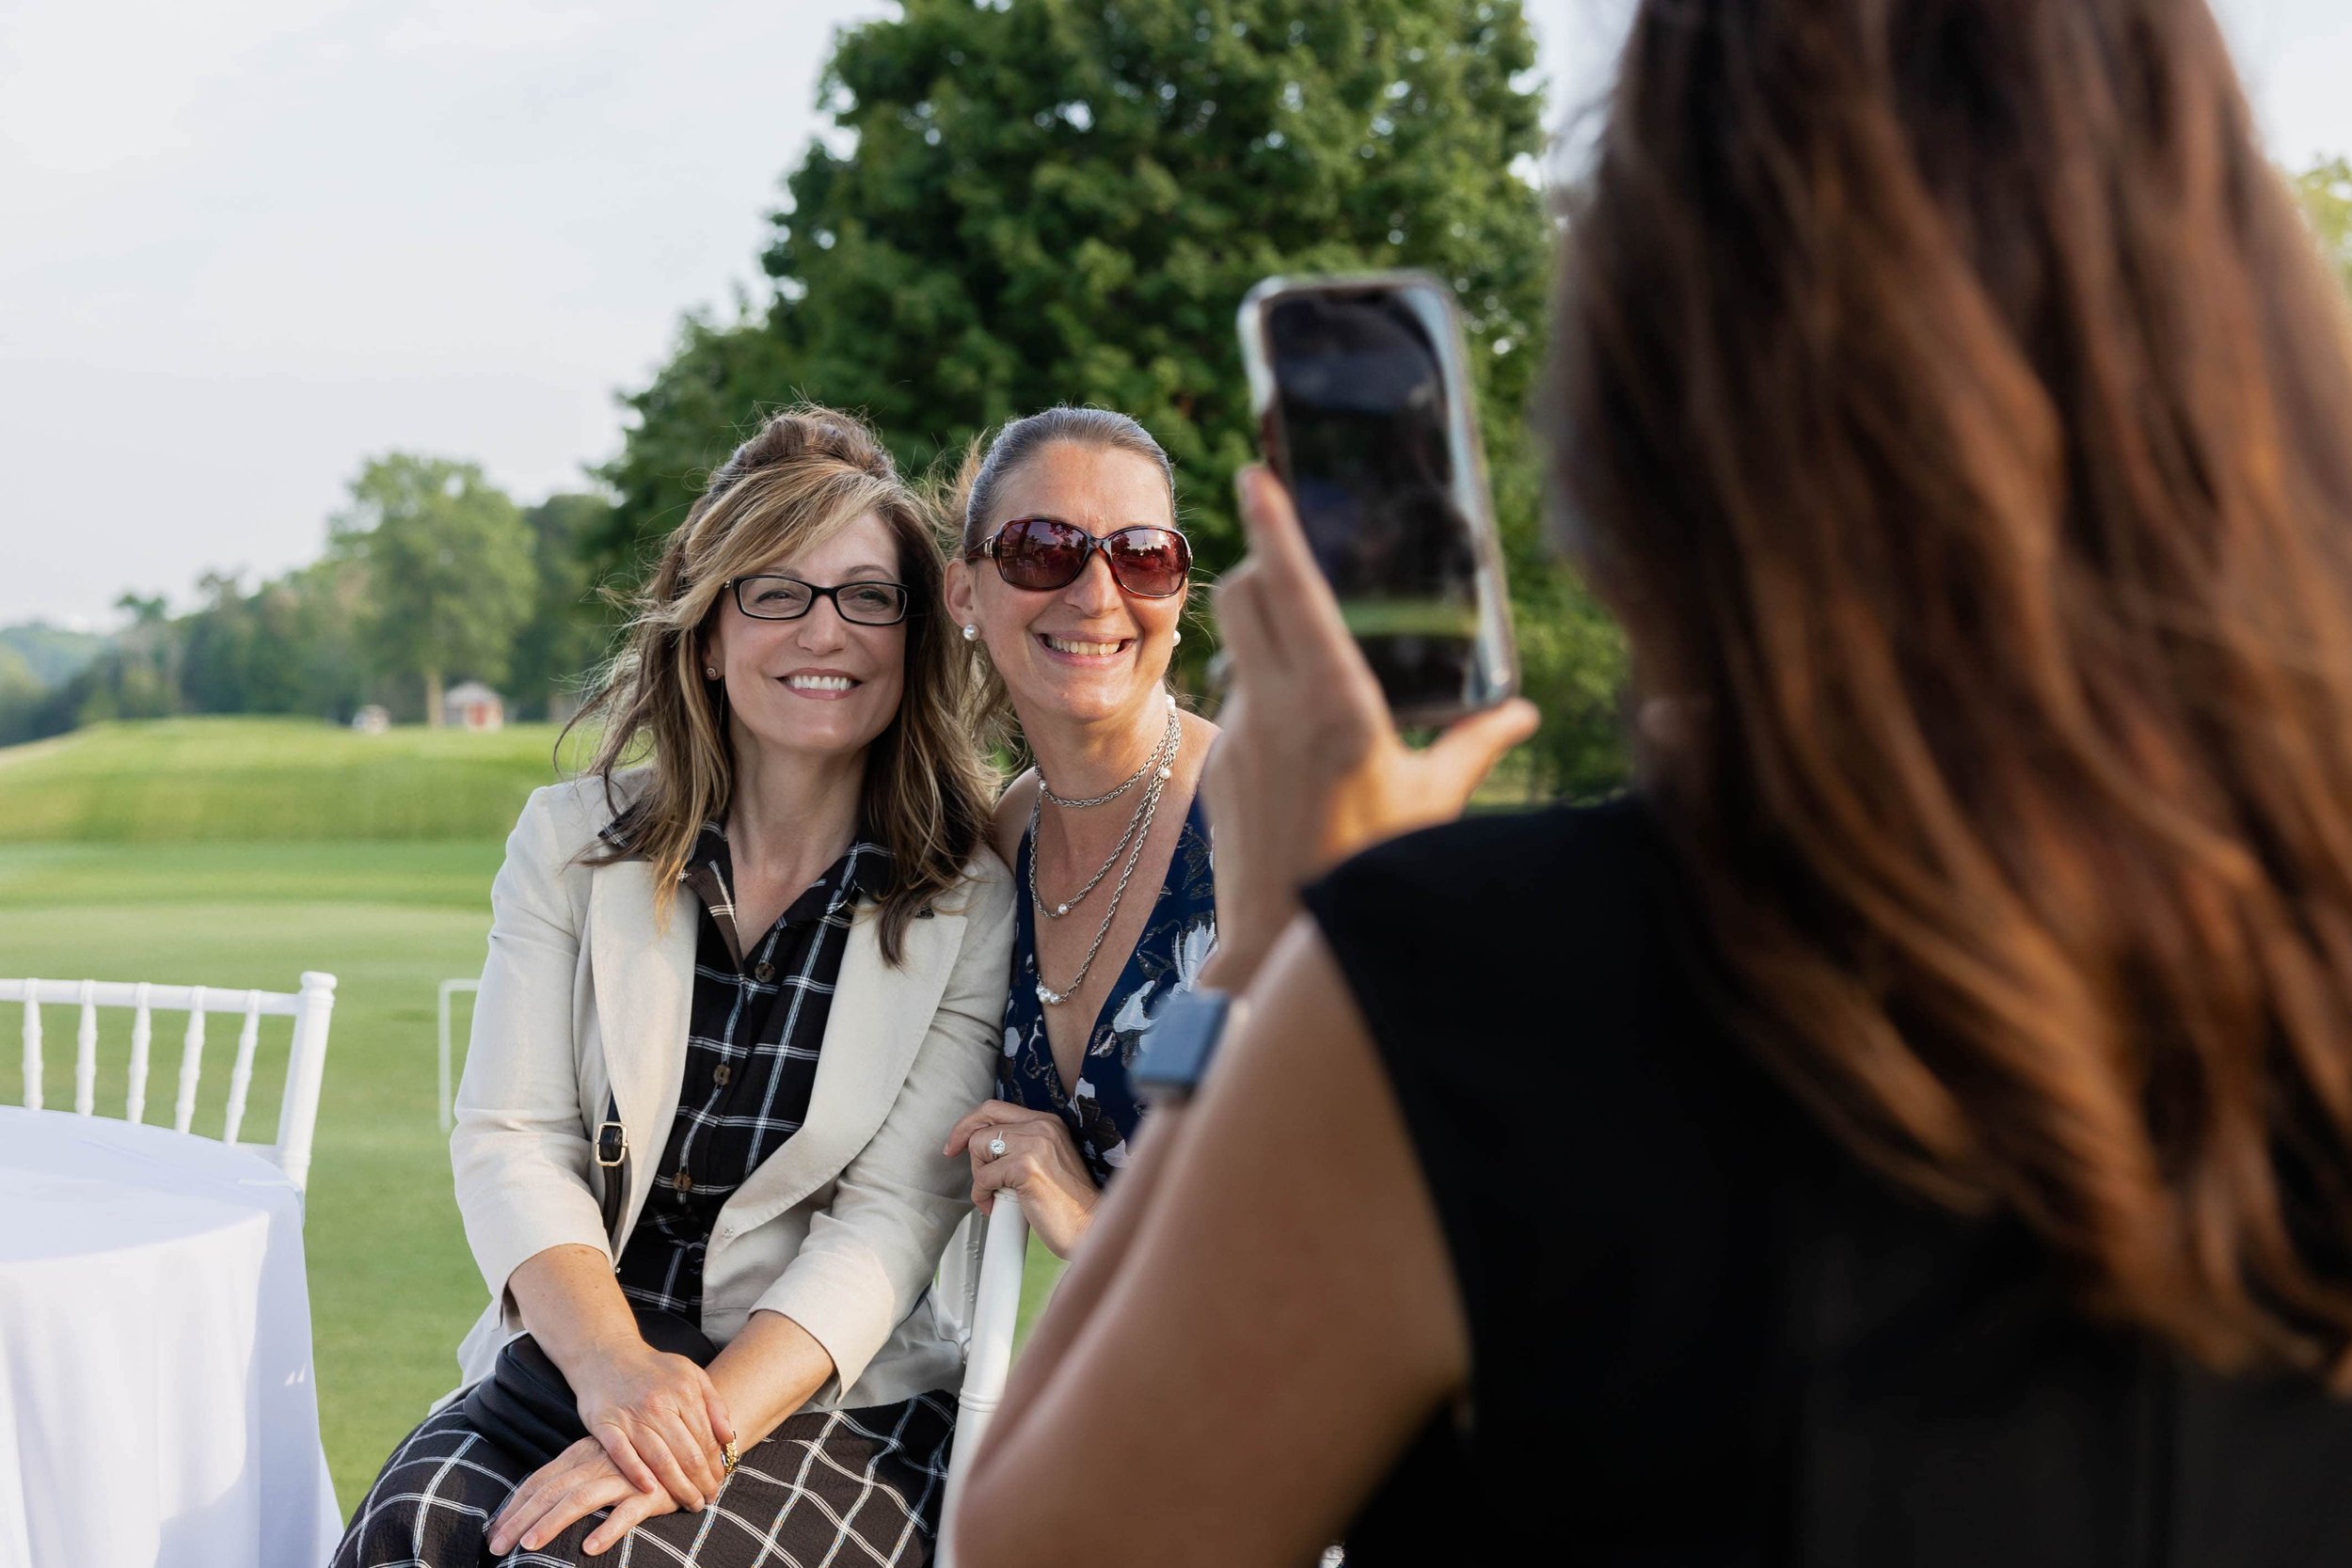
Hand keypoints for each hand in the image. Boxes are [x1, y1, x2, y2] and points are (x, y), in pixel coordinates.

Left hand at [487, 1436, 680, 1557]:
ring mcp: (624, 1476)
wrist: (692, 1443)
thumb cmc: (640, 1461)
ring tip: (529, 1545)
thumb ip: (572, 1478)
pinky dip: (608, 1528)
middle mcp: (597, 1462)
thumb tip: (535, 1508)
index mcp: (581, 1455)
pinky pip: (628, 1512)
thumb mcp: (600, 1463)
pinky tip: (591, 1547)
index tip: (492, 1532)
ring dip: (552, 1522)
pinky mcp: (651, 1492)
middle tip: (495, 1547)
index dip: (513, 1507)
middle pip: (550, 1491)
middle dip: (519, 1519)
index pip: (539, 1481)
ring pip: (580, 1498)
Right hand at [567, 1338, 732, 1510]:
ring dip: (677, 1487)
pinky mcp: (605, 1425)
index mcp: (683, 1391)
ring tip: (689, 1503)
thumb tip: (728, 1437)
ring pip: (659, 1459)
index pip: (705, 1438)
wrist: (606, 1355)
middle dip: (701, 1482)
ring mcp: (631, 1415)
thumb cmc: (653, 1370)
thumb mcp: (690, 1374)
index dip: (715, 1464)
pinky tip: (650, 1491)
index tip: (720, 1482)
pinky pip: (622, 1454)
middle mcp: (658, 1404)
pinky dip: (637, 1474)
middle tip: (708, 1500)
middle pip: (686, 1453)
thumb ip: (713, 1403)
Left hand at [945, 1100, 1101, 1258]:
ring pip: (978, 1149)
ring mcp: (1035, 1145)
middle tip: (964, 1167)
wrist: (1087, 1225)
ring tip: (996, 1194)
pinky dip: (982, 1196)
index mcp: (1047, 1121)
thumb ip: (1019, 1144)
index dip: (968, 1124)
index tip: (955, 1144)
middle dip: (966, 1147)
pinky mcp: (1026, 1168)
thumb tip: (978, 1145)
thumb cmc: (1066, 1202)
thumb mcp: (1044, 1159)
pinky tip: (997, 1206)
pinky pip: (983, 1177)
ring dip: (979, 1177)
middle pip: (982, 1125)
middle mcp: (1042, 1127)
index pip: (994, 1108)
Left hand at [1203, 466, 1538, 990]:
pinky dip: (1261, 692)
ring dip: (1262, 631)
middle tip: (1286, 555)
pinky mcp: (1217, 763)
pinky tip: (1297, 733)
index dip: (1273, 524)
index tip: (1254, 474)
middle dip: (1260, 563)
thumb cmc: (1371, 871)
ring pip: (1237, 645)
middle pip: (1244, 594)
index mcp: (1339, 703)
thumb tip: (1524, 713)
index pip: (1293, 590)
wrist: (1281, 946)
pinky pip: (1236, 699)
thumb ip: (1477, 747)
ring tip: (1306, 657)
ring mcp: (1238, 733)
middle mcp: (1279, 707)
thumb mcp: (1433, 804)